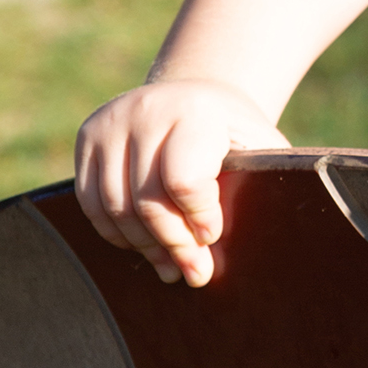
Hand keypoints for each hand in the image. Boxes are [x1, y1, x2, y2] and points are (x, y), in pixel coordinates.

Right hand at [74, 80, 288, 286]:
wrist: (193, 93)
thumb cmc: (233, 129)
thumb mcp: (258, 143)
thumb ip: (265, 179)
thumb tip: (280, 236)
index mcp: (196, 109)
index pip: (185, 181)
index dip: (199, 218)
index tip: (213, 237)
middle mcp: (147, 110)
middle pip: (148, 200)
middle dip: (174, 245)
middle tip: (194, 274)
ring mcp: (111, 121)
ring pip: (115, 207)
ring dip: (144, 246)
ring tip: (170, 266)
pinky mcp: (87, 135)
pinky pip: (91, 201)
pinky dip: (115, 232)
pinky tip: (142, 244)